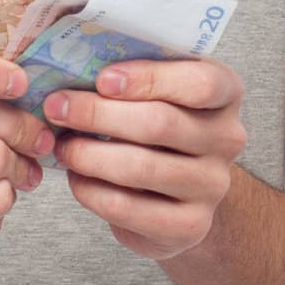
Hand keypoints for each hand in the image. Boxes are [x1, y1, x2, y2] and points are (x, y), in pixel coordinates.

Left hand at [42, 58, 247, 260]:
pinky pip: (130, 209)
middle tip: (56, 107)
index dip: (148, 79)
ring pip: (141, 167)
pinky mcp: (191, 226)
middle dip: (98, 114)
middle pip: (160, 123)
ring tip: (61, 146)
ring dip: (89, 155)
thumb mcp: (159, 88)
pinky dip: (93, 192)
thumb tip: (70, 58)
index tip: (101, 79)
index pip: (200, 83)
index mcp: (226, 93)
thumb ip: (131, 71)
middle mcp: (228, 139)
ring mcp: (213, 185)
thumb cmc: (160, 123)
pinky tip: (76, 178)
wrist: (182, 190)